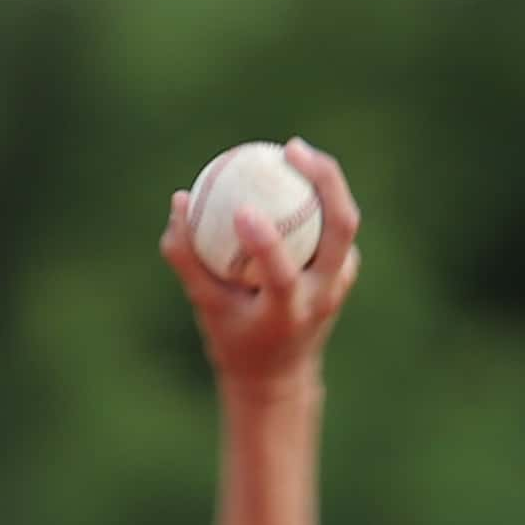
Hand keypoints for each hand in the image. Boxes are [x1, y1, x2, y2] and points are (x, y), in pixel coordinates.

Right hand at [157, 139, 362, 392]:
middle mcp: (322, 296)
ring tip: (293, 150)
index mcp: (287, 314)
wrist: (279, 375)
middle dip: (325, 182)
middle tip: (291, 149)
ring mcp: (340, 284)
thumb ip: (186, 256)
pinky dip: (316, 197)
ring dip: (326, 181)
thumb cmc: (233, 338)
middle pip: (340, 229)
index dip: (265, 243)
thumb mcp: (203, 304)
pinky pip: (332, 226)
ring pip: (344, 222)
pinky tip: (292, 172)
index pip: (282, 276)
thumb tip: (179, 199)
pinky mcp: (345, 272)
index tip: (241, 209)